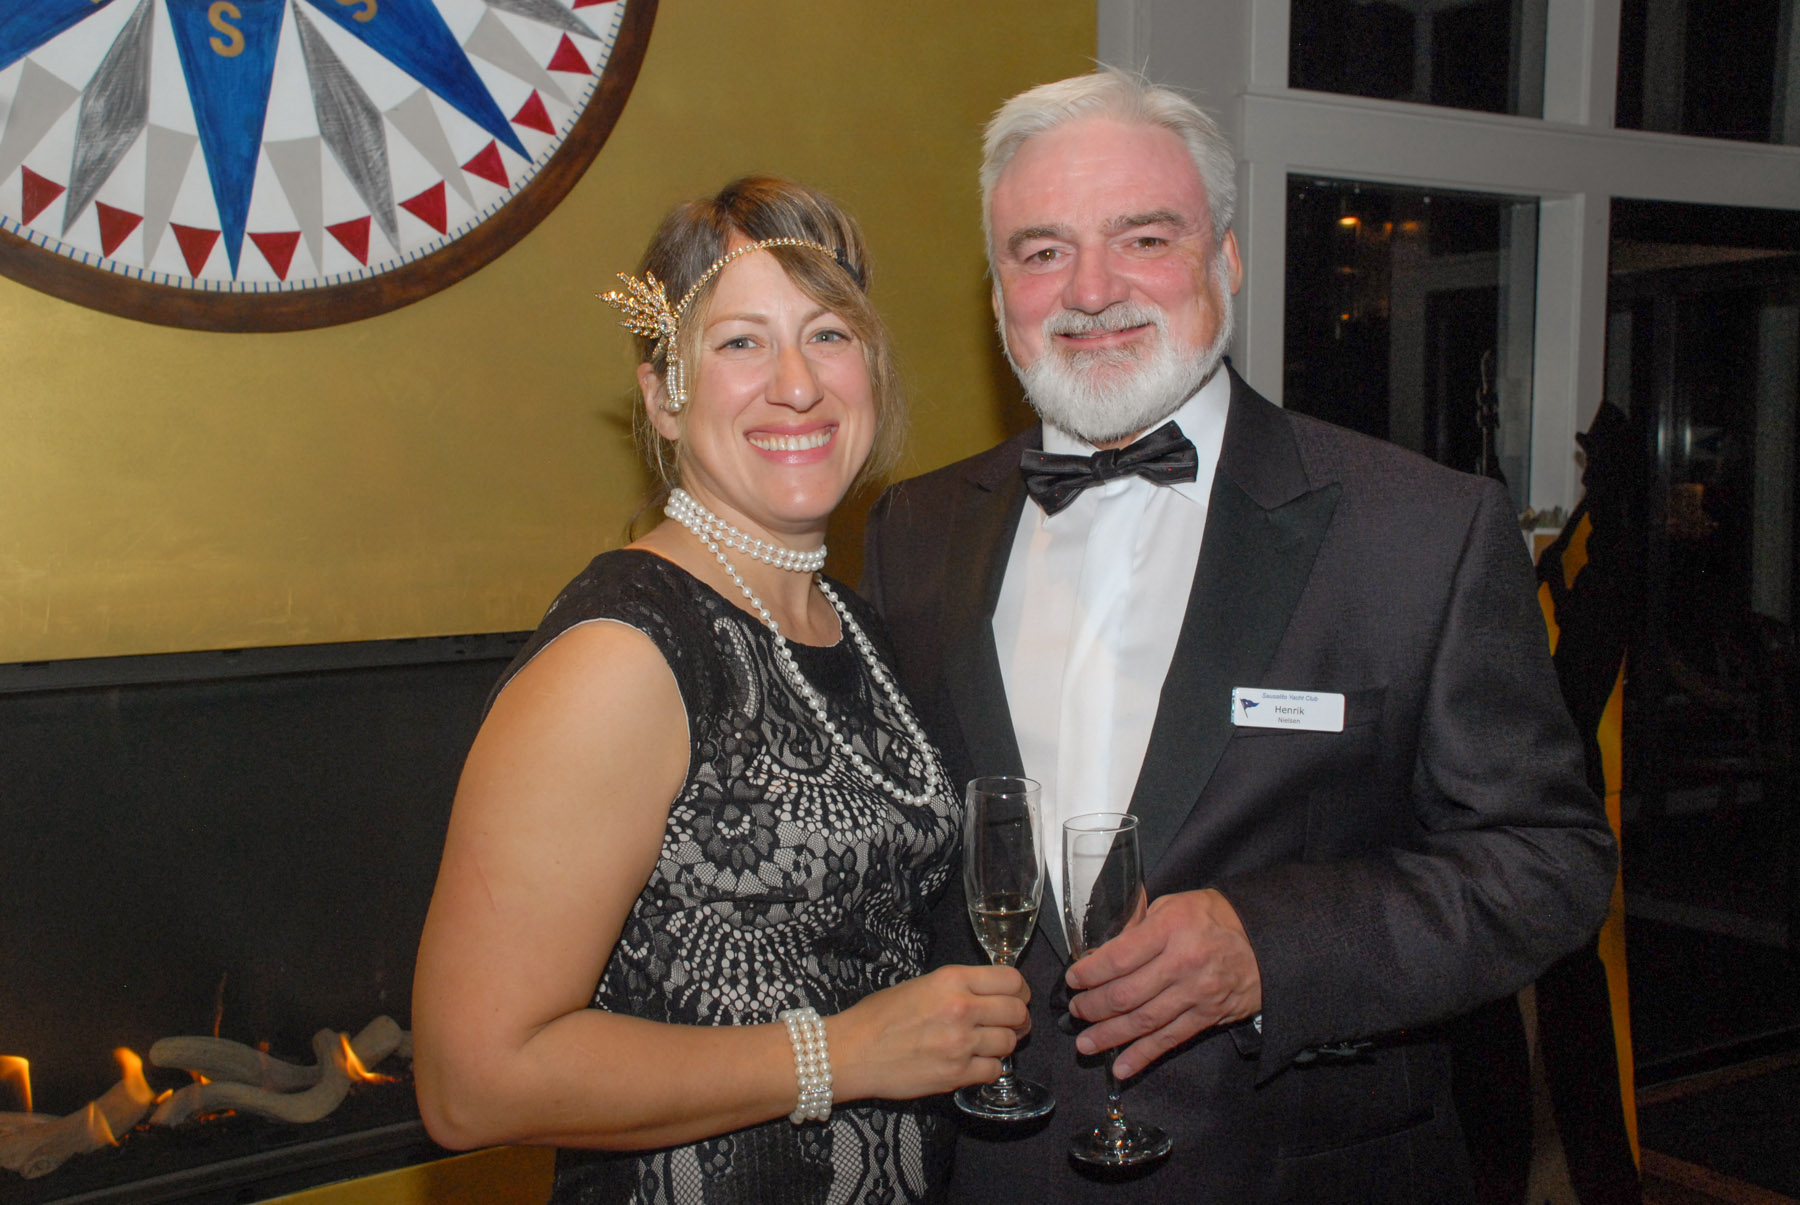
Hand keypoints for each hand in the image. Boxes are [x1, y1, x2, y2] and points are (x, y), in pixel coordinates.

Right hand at [830, 965, 1030, 1100]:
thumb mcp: (921, 984)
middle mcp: (961, 1008)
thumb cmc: (878, 1016)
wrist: (851, 1052)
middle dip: (1019, 1018)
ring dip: (1003, 1043)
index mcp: (952, 980)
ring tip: (987, 1043)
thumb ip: (958, 987)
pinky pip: (994, 1070)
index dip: (1021, 990)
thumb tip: (988, 996)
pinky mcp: (956, 1074)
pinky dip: (988, 1068)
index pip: (1011, 980)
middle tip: (1011, 1023)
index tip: (1018, 997)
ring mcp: (960, 1043)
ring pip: (1009, 1042)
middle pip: (1017, 1012)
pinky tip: (974, 1062)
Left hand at [1065, 888, 1260, 1078]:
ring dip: (1110, 1036)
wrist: (1264, 941)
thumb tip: (1101, 948)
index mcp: (1170, 929)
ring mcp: (1196, 993)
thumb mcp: (1172, 906)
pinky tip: (1121, 1067)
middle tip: (1077, 1011)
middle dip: (1094, 1007)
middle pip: (1126, 994)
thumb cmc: (1212, 918)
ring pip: (1144, 1022)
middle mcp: (1182, 963)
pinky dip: (1143, 1056)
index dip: (1090, 973)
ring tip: (1085, 1044)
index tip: (1073, 980)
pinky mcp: (1207, 1016)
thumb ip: (1137, 925)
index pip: (1118, 958)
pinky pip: (1170, 1040)